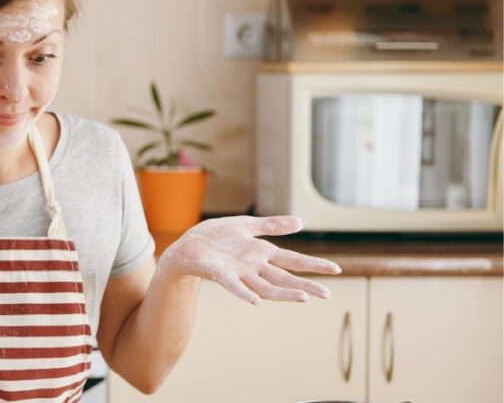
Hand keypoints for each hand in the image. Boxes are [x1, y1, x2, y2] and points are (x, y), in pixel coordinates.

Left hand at [159, 215, 340, 304]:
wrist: (186, 246)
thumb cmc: (215, 236)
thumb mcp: (246, 225)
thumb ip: (272, 226)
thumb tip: (301, 223)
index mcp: (261, 253)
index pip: (293, 260)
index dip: (313, 265)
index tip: (337, 270)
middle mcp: (253, 266)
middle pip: (284, 278)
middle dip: (306, 285)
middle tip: (328, 294)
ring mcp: (238, 272)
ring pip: (265, 286)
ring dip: (283, 294)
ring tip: (304, 298)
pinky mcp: (219, 273)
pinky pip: (233, 286)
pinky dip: (244, 293)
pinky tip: (255, 301)